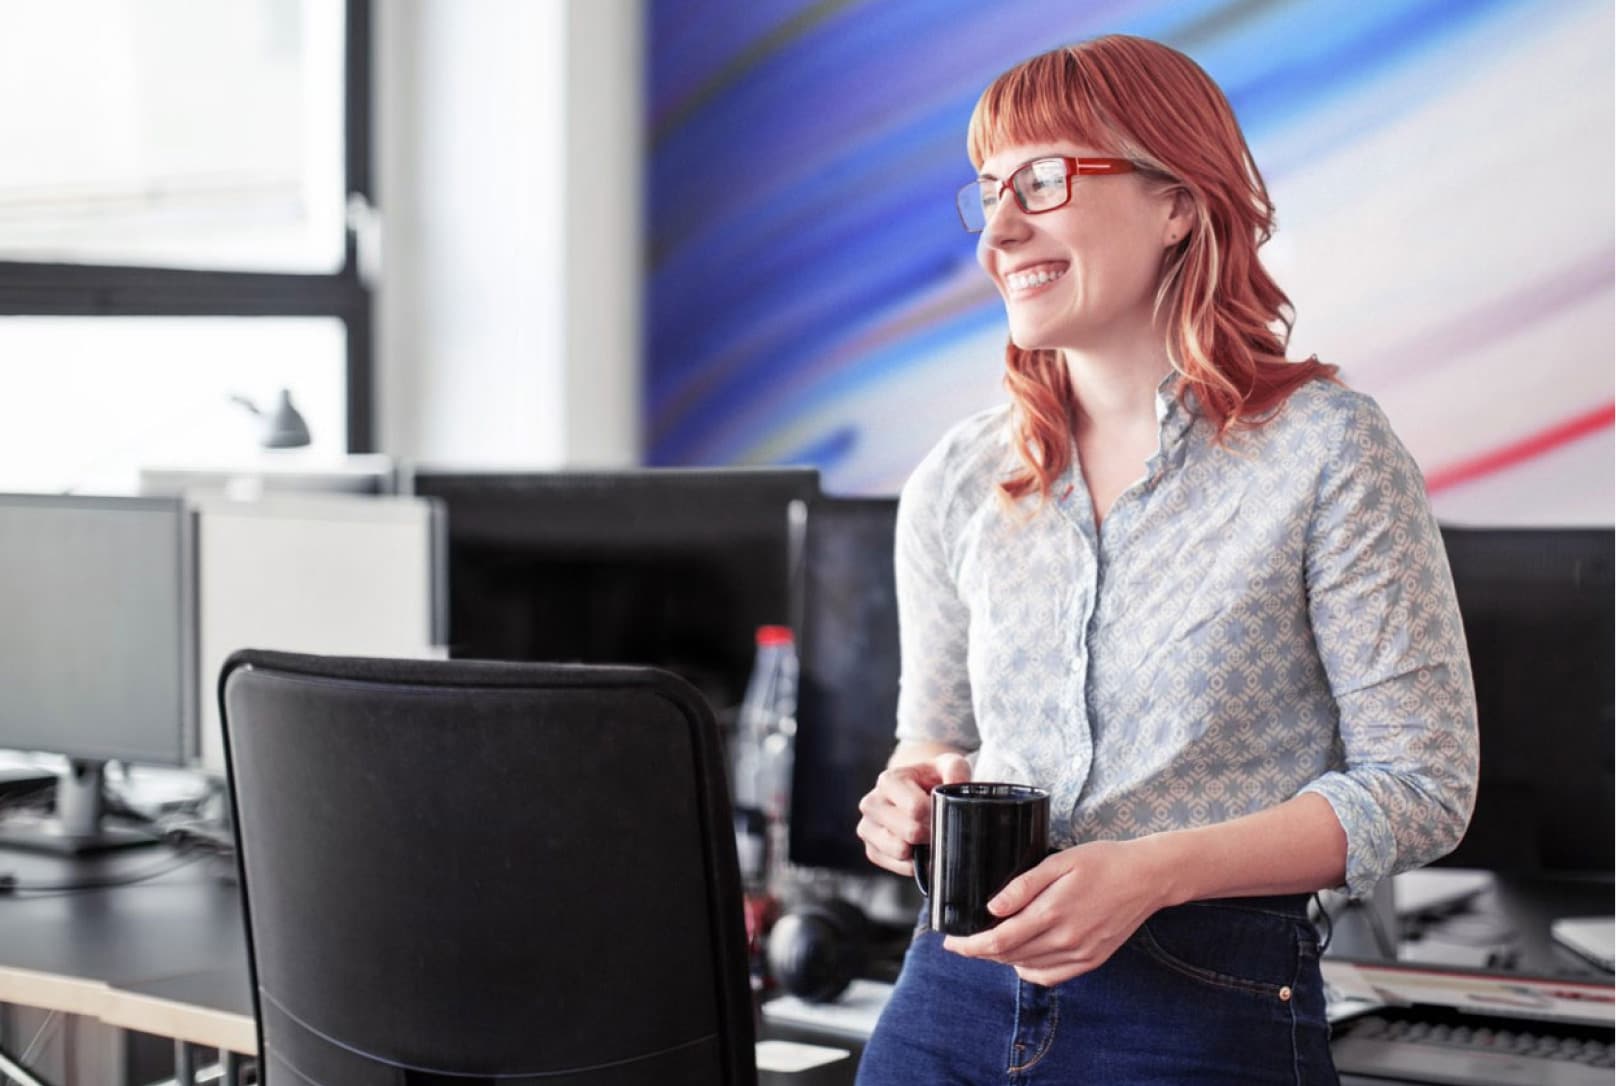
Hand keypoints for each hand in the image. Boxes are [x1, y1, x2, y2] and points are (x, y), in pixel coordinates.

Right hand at [855, 752, 971, 875]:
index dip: (936, 815)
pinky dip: (914, 863)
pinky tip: (919, 849)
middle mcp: (871, 804)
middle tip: (939, 827)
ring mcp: (867, 828)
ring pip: (901, 851)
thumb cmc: (932, 779)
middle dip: (931, 834)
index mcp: (887, 781)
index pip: (915, 808)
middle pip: (910, 832)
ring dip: (921, 849)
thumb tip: (957, 783)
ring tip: (929, 837)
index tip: (944, 812)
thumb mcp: (946, 766)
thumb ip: (956, 769)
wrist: (915, 792)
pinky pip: (898, 866)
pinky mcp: (871, 850)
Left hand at [942, 838, 1172, 985]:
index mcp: (1052, 913)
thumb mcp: (1058, 862)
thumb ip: (1023, 886)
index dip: (970, 946)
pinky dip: (1029, 971)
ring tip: (988, 945)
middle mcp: (1065, 940)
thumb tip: (992, 908)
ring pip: (1027, 968)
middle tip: (963, 941)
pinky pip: (1051, 977)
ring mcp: (1080, 954)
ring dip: (1002, 961)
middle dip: (980, 952)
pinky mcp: (1092, 960)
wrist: (1147, 877)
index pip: (999, 941)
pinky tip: (1021, 958)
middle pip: (1009, 957)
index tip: (951, 943)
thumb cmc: (1102, 861)